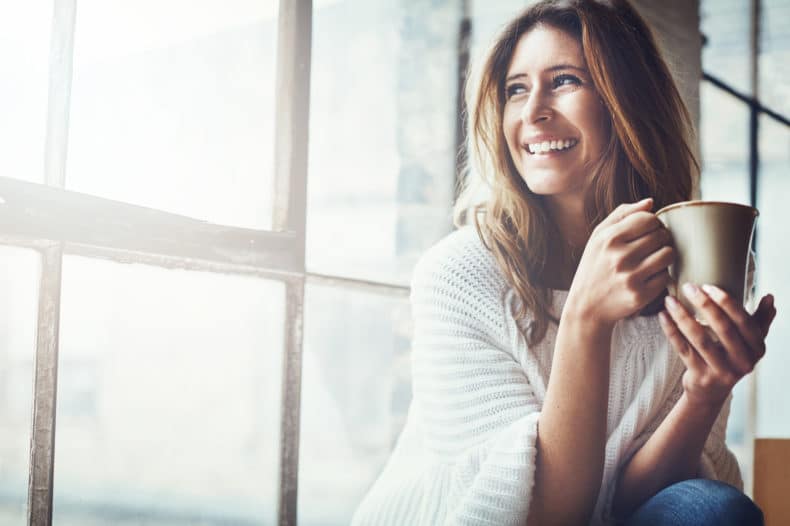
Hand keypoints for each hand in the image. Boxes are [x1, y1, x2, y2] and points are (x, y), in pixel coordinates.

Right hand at [567, 197, 674, 327]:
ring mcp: (631, 277)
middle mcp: (620, 257)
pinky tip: (649, 276)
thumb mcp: (598, 238)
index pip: (648, 219)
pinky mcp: (640, 295)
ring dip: (665, 255)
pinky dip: (661, 275)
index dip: (653, 223)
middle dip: (660, 238)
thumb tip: (650, 202)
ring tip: (653, 259)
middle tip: (651, 246)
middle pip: (661, 235)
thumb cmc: (594, 267)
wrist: (586, 306)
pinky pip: (666, 276)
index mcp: (609, 239)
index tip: (648, 230)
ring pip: (668, 254)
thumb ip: (622, 215)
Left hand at [659, 283, 776, 406]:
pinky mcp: (700, 376)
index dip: (727, 302)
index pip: (744, 322)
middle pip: (723, 329)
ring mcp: (721, 371)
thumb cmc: (730, 358)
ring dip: (683, 316)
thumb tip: (770, 298)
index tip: (709, 286)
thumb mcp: (750, 342)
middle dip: (704, 305)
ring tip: (670, 300)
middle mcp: (742, 362)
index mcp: (756, 349)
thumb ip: (760, 320)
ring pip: (700, 339)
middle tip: (689, 287)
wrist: (711, 391)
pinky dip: (671, 331)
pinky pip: (683, 349)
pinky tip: (663, 316)